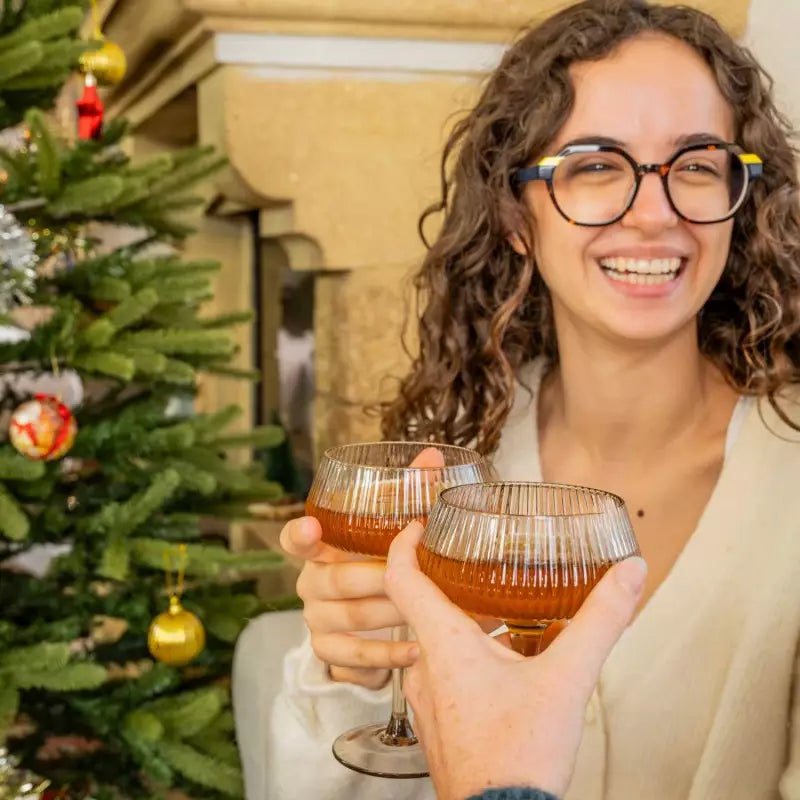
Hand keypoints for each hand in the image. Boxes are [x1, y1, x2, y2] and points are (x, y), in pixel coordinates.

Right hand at [281, 447, 443, 689]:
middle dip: (381, 579)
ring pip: (351, 618)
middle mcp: (310, 582)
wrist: (374, 615)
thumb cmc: (382, 559)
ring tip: (427, 615)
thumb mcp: (392, 526)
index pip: (293, 538)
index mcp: (321, 548)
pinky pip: (354, 656)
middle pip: (338, 581)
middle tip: (415, 578)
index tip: (311, 526)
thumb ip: (409, 490)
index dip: (299, 533)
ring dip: (391, 617)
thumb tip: (433, 456)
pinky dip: (387, 656)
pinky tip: (414, 651)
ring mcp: (316, 619)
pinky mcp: (329, 653)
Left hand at [384, 522, 645, 799]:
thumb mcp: (568, 680)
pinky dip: (465, 654)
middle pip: (419, 604)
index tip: (418, 524)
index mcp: (443, 643)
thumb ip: (600, 621)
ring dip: (461, 620)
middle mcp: (424, 666)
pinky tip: (502, 663)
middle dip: (446, 578)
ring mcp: (426, 696)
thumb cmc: (520, 758)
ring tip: (496, 607)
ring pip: (434, 640)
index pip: (402, 577)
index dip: (404, 543)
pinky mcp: (437, 720)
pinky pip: (441, 671)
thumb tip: (626, 574)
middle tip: (471, 557)